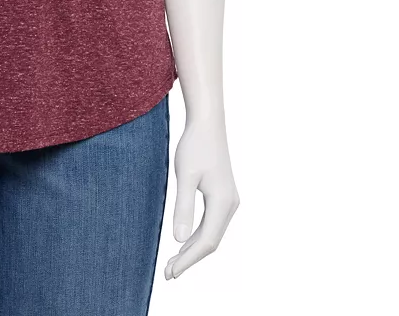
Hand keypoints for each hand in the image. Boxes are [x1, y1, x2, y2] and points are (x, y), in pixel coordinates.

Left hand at [165, 115, 239, 278]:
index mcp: (222, 203)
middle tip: (168, 273)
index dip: (189, 260)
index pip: (206, 241)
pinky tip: (184, 239)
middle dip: (189, 258)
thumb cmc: (195, 146)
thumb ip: (183, 207)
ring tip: (173, 262)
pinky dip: (197, 234)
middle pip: (210, 241)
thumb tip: (178, 240)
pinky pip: (211, 222)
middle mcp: (230, 205)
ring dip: (193, 248)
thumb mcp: (185, 176)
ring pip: (211, 233)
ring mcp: (228, 200)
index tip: (171, 273)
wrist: (207, 124)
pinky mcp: (223, 195)